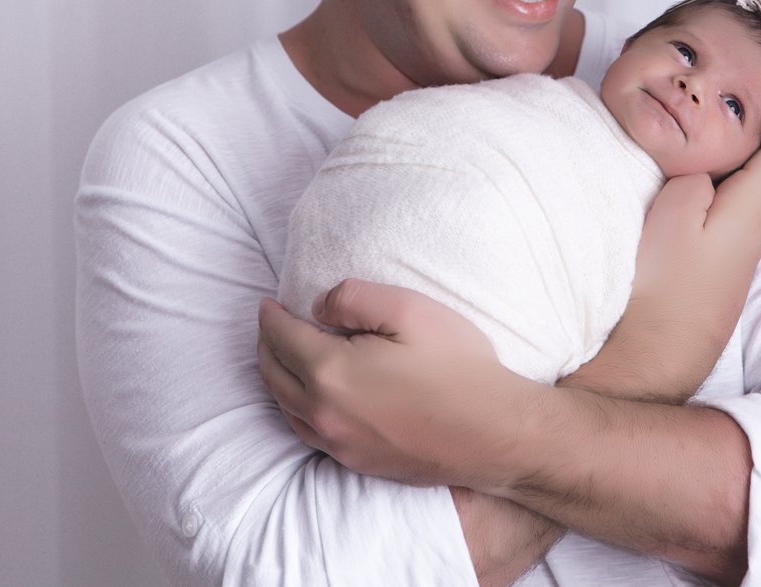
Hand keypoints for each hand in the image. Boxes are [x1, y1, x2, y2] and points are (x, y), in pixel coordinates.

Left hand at [256, 279, 533, 487]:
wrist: (493, 434)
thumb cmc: (457, 368)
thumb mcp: (410, 309)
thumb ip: (353, 297)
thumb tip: (318, 307)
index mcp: (331, 373)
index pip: (282, 337)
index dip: (271, 316)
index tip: (268, 302)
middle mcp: (325, 413)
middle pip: (274, 374)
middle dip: (266, 344)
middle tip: (269, 324)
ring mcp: (339, 444)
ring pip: (286, 408)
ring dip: (276, 377)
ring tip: (281, 356)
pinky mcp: (357, 462)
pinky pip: (307, 432)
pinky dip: (295, 408)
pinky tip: (307, 398)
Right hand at [574, 88, 760, 401]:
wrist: (659, 352)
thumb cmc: (663, 287)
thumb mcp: (671, 217)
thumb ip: (695, 182)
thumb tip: (709, 177)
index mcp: (749, 212)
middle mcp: (756, 231)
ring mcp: (743, 252)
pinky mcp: (727, 266)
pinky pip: (753, 210)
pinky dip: (757, 183)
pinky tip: (739, 184)